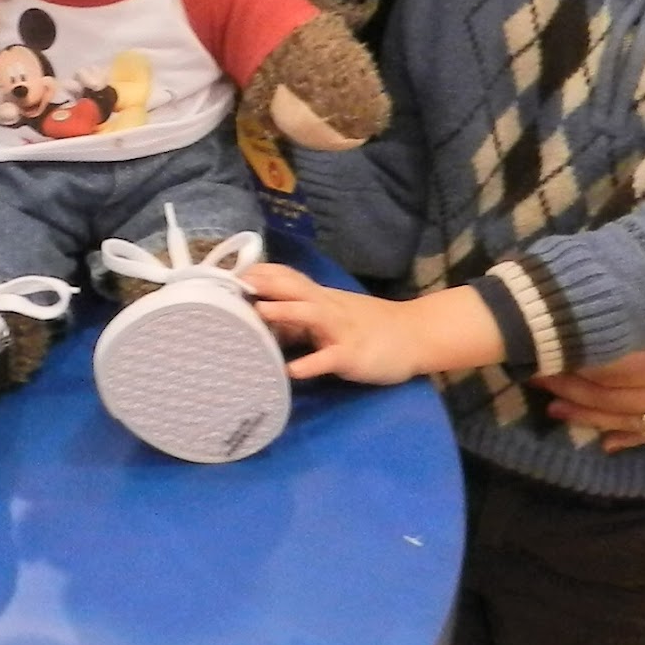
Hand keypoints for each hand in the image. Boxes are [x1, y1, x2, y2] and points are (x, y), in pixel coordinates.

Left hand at [246, 264, 424, 383]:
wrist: (414, 335)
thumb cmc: (368, 327)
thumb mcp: (332, 316)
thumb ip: (299, 317)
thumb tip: (261, 320)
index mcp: (321, 298)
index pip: (288, 278)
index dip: (261, 274)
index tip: (230, 273)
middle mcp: (328, 308)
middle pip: (295, 289)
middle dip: (265, 285)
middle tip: (233, 285)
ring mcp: (341, 330)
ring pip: (311, 316)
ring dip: (285, 312)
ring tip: (259, 312)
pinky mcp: (353, 355)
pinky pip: (330, 358)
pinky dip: (311, 364)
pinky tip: (292, 371)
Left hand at [534, 293, 644, 450]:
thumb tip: (623, 266)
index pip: (617, 365)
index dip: (579, 360)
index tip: (549, 347)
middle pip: (614, 396)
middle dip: (571, 386)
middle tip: (535, 374)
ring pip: (630, 420)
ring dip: (588, 416)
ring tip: (553, 407)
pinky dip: (628, 438)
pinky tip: (601, 442)